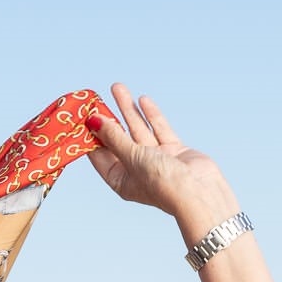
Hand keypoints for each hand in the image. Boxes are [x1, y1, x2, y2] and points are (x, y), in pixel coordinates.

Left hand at [86, 84, 239, 237]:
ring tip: (117, 88)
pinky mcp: (174, 151)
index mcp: (122, 181)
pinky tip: (142, 100)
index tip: (82, 116)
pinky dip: (151, 116)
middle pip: (119, 139)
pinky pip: (159, 130)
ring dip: (128, 110)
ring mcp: (156, 160)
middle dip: (109, 118)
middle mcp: (138, 171)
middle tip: (97, 97)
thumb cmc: (162, 183)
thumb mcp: (132, 157)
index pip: (101, 156)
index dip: (92, 136)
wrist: (199, 193)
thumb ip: (114, 137)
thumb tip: (93, 121)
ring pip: (138, 130)